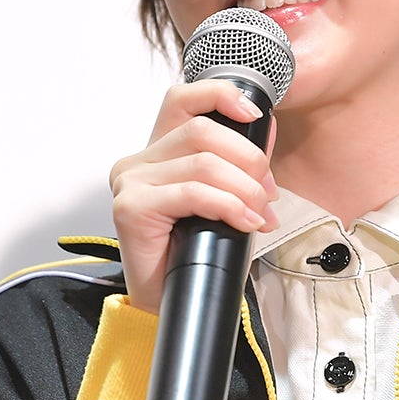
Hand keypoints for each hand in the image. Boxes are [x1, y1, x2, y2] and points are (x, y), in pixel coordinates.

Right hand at [109, 80, 278, 313]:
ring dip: (244, 188)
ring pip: (202, 162)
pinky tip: (244, 222)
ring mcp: (130, 182)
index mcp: (158, 151)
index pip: (184, 99)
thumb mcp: (227, 197)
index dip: (221, 96)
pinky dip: (228, 205)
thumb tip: (267, 127)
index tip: (254, 114)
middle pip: (202, 131)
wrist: (174, 303)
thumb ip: (240, 161)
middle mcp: (138, 161)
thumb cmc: (197, 252)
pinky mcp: (130, 207)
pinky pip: (192, 192)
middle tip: (267, 194)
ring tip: (259, 213)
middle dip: (248, 159)